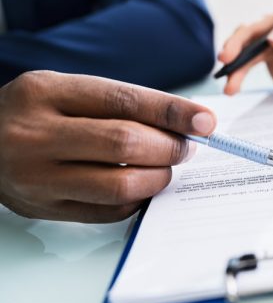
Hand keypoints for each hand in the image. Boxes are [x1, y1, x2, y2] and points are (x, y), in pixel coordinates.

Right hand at [0, 71, 216, 222]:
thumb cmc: (36, 113)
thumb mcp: (67, 91)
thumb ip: (120, 104)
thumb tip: (184, 123)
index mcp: (46, 92)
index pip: (123, 100)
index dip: (171, 112)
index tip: (205, 121)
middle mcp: (36, 134)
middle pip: (125, 143)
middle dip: (169, 147)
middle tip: (186, 146)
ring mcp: (38, 177)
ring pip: (120, 184)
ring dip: (158, 176)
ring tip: (165, 166)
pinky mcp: (45, 209)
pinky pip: (109, 211)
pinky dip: (138, 198)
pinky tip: (142, 184)